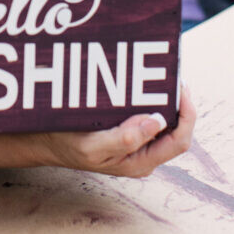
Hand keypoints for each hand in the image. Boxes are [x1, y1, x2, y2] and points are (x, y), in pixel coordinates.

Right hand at [40, 86, 194, 177]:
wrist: (46, 141)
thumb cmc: (68, 145)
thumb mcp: (92, 146)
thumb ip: (125, 138)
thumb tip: (158, 122)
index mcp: (141, 162)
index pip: (179, 141)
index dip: (187, 114)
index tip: (180, 85)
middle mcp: (144, 153)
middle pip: (177, 128)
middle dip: (177, 100)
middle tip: (169, 71)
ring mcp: (138, 141)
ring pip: (164, 118)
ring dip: (164, 96)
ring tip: (159, 72)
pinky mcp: (128, 128)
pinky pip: (148, 112)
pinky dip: (150, 96)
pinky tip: (143, 80)